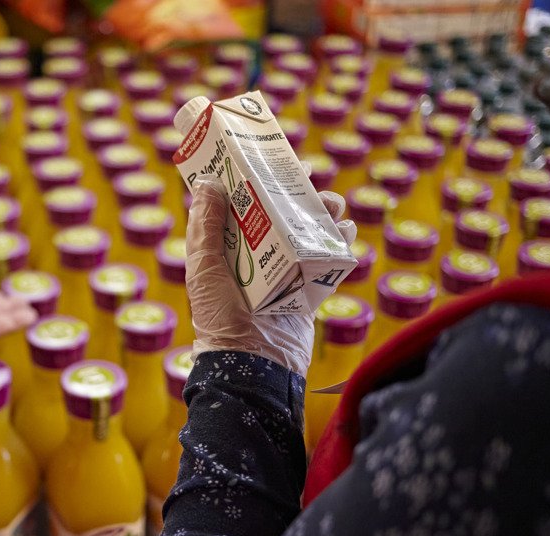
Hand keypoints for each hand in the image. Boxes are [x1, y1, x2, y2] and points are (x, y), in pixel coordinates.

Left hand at [185, 177, 355, 374]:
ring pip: (306, 232)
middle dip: (296, 194)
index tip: (268, 158)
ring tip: (333, 208)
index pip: (240, 204)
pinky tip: (345, 233)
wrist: (252, 363)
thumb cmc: (219, 317)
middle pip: (278, 213)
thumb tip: (206, 182)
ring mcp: (284, 271)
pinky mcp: (307, 288)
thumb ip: (206, 226)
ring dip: (322, 215)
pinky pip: (326, 260)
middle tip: (309, 181)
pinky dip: (339, 244)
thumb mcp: (204, 267)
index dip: (253, 180)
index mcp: (226, 247)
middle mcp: (256, 255)